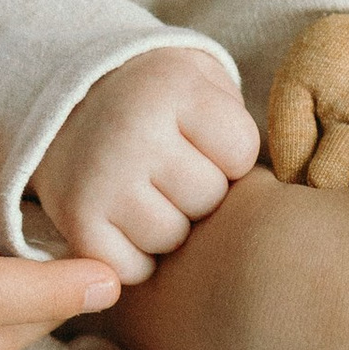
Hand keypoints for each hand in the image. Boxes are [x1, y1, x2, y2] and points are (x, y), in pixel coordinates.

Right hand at [30, 47, 260, 282]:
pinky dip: (136, 257)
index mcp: (172, 88)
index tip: (199, 139)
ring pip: (172, 238)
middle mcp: (132, 131)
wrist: (65, 104)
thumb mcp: (200, 80)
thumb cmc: (156, 102)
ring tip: (146, 192)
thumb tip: (283, 194)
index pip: (240, 152)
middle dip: (199, 192)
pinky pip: (134, 269)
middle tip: (169, 169)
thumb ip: (240, 118)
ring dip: (169, 226)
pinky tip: (123, 220)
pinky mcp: (77, 221)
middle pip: (208, 199)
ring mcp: (100, 179)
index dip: (228, 155)